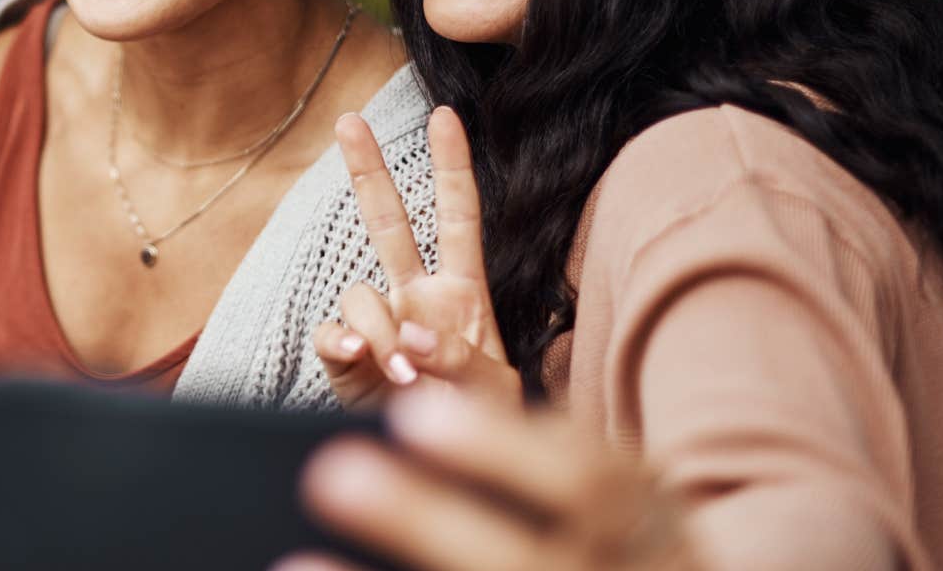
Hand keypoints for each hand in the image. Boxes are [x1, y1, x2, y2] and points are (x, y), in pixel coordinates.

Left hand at [278, 390, 697, 570]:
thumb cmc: (629, 545)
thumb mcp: (621, 496)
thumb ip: (536, 452)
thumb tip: (409, 389)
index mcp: (648, 522)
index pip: (585, 479)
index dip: (500, 447)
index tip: (412, 412)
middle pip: (528, 562)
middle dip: (428, 522)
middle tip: (332, 472)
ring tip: (293, 561)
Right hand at [316, 106, 518, 405]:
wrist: (452, 473)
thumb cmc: (488, 427)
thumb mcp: (496, 393)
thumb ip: (461, 362)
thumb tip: (411, 336)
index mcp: (462, 293)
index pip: (457, 217)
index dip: (451, 165)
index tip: (446, 115)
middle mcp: (415, 298)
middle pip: (389, 222)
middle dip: (369, 170)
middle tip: (349, 121)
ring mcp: (380, 326)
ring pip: (359, 291)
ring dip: (378, 324)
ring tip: (402, 368)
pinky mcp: (348, 362)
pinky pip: (333, 337)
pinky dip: (344, 345)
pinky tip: (362, 360)